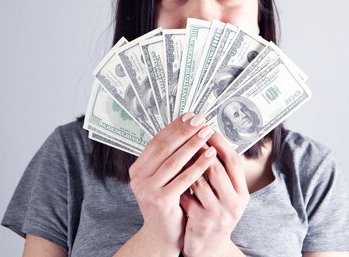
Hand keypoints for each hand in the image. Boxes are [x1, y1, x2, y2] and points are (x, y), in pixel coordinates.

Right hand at [126, 112, 217, 255]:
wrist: (162, 235)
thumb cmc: (168, 203)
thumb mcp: (163, 178)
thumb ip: (169, 158)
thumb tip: (188, 127)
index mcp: (138, 168)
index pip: (157, 141)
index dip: (175, 126)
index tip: (191, 115)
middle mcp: (138, 177)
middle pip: (164, 148)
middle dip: (184, 131)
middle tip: (201, 119)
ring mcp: (147, 189)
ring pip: (174, 161)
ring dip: (193, 144)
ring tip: (208, 132)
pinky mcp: (160, 201)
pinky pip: (184, 179)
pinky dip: (198, 165)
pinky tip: (210, 155)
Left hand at [179, 130, 249, 256]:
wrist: (209, 247)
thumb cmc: (216, 213)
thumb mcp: (226, 194)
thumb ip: (221, 171)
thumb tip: (208, 138)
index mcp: (242, 193)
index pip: (233, 161)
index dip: (219, 142)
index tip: (206, 127)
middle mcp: (233, 203)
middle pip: (216, 169)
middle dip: (200, 149)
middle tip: (188, 134)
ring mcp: (217, 213)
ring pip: (199, 182)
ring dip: (186, 164)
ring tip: (176, 150)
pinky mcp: (200, 221)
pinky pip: (186, 197)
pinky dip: (178, 183)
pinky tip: (169, 174)